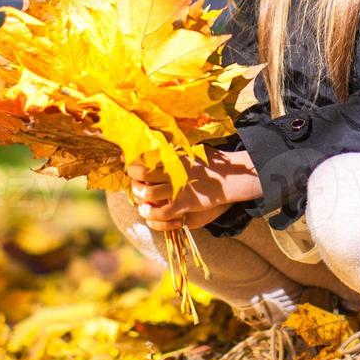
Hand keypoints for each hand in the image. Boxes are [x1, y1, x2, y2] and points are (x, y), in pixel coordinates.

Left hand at [128, 146, 261, 232]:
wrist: (230, 178)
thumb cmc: (212, 163)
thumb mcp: (193, 151)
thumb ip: (176, 151)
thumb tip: (162, 146)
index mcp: (174, 158)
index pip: (146, 159)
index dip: (133, 163)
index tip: (129, 165)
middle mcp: (173, 173)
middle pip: (142, 175)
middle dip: (133, 180)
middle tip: (134, 183)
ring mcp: (178, 189)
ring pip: (148, 194)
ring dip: (139, 196)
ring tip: (139, 197)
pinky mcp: (185, 204)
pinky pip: (162, 213)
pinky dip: (152, 214)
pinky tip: (148, 211)